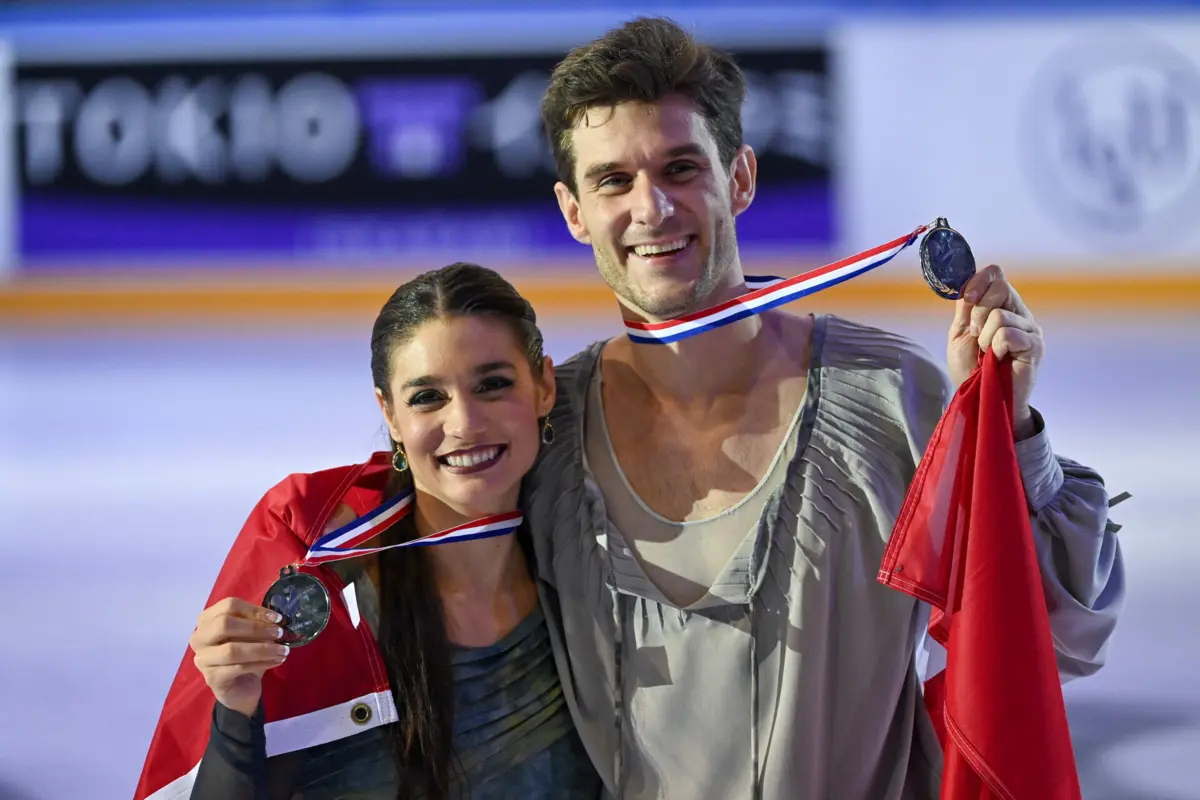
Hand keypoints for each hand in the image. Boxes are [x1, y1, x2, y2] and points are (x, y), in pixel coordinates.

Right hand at [190, 597, 288, 718]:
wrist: (240, 688)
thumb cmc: (246, 655)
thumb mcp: (252, 635)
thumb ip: (258, 623)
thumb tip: (276, 618)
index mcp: (207, 620)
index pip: (229, 606)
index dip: (254, 610)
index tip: (277, 618)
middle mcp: (199, 638)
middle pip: (224, 624)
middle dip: (256, 628)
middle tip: (279, 634)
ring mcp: (202, 659)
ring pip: (232, 650)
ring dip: (262, 648)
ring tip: (283, 650)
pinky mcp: (211, 679)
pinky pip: (238, 668)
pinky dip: (261, 663)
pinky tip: (277, 661)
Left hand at [946, 264, 1043, 438]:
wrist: (981, 398)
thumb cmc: (972, 368)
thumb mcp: (960, 333)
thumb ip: (965, 307)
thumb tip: (964, 281)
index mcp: (1001, 305)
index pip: (996, 273)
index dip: (978, 281)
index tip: (968, 300)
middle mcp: (1019, 312)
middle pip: (1000, 287)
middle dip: (978, 313)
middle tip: (977, 337)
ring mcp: (1030, 328)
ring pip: (1000, 315)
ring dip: (984, 338)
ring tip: (987, 354)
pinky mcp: (1035, 346)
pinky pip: (1008, 334)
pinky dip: (996, 347)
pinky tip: (999, 359)